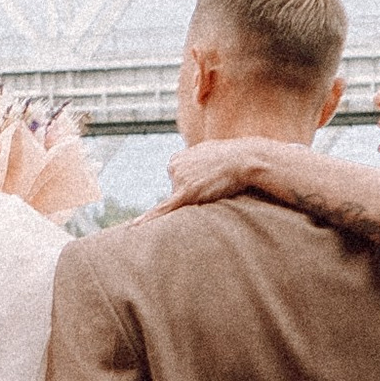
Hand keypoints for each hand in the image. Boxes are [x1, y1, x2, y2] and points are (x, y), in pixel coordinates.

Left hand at [162, 138, 314, 209]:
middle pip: (176, 194)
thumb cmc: (231, 157)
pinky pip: (164, 209)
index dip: (193, 188)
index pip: (176, 184)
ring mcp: (178, 180)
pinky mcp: (186, 193)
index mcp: (175, 159)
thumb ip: (195, 161)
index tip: (206, 183)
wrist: (245, 159)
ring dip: (197, 201)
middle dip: (193, 196)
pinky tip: (134, 228)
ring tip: (215, 186)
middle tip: (213, 184)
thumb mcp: (207, 153)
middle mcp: (172, 167)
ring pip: (181, 204)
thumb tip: (197, 169)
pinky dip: (149, 219)